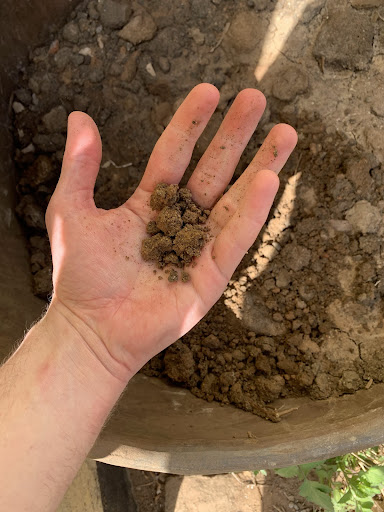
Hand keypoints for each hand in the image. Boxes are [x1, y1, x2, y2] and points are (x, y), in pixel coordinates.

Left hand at [46, 83, 296, 382]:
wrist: (92, 329)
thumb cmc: (80, 275)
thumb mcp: (71, 211)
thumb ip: (79, 167)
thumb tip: (79, 117)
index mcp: (149, 204)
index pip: (175, 154)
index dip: (191, 124)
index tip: (209, 91)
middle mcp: (180, 221)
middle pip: (214, 170)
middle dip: (235, 136)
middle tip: (257, 99)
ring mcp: (199, 247)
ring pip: (235, 200)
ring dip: (260, 166)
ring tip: (285, 133)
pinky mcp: (212, 275)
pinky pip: (235, 239)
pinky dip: (253, 212)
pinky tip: (269, 180)